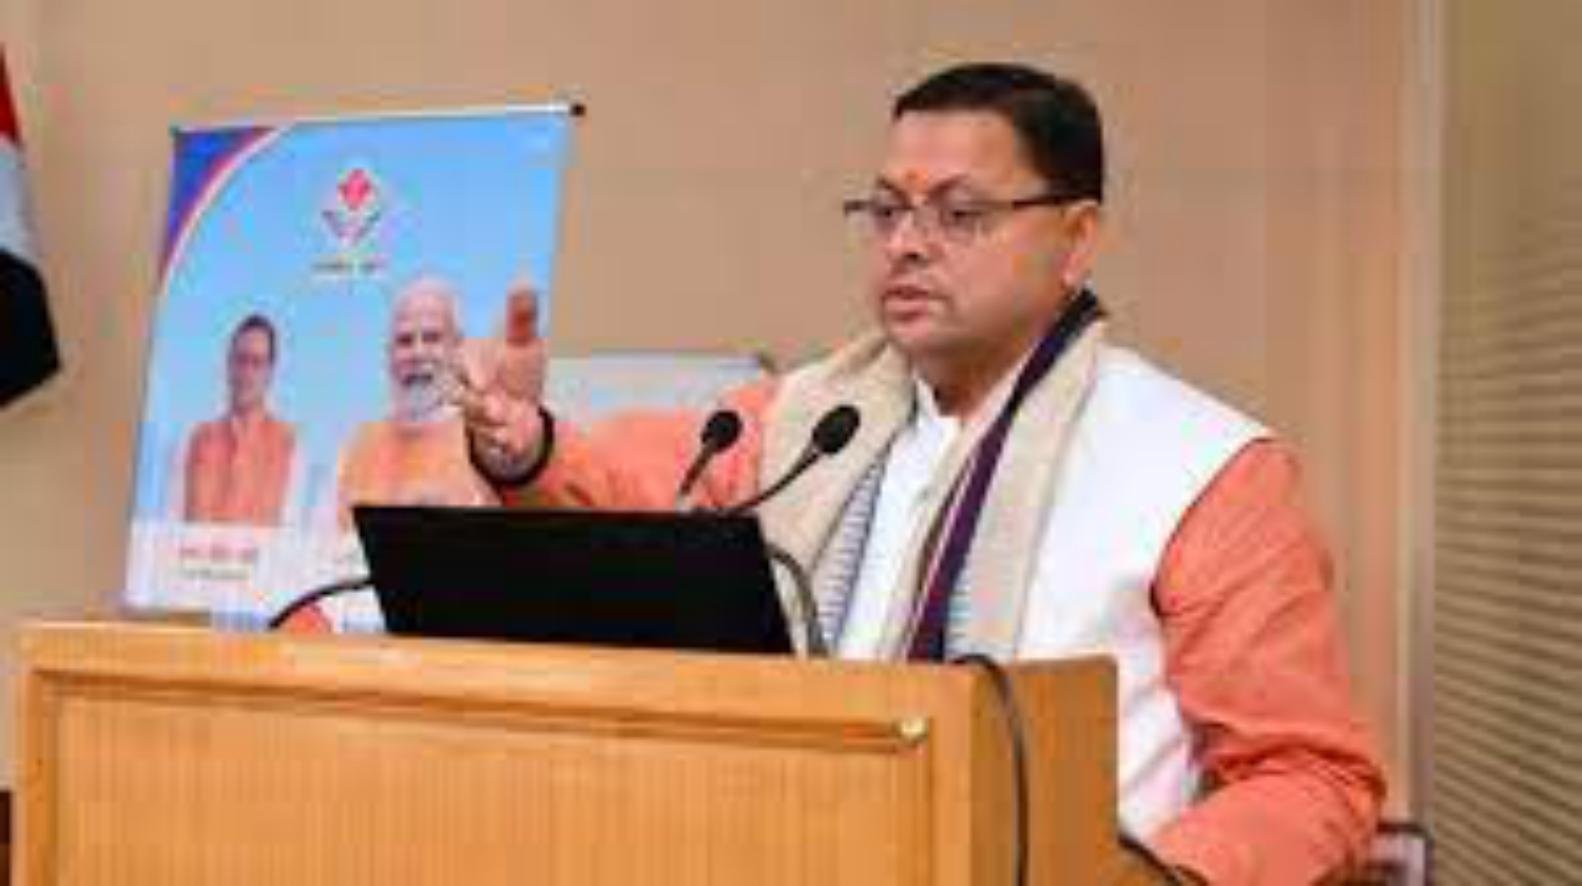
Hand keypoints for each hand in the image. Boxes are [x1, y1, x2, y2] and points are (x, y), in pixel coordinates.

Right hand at [456, 282, 548, 479]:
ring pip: (474, 421)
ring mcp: (475, 418)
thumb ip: (522, 316)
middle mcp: (465, 391)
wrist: (528, 416)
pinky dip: (503, 441)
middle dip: (477, 402)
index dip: (470, 371)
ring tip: (508, 418)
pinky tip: (513, 439)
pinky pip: (490, 444)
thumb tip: (524, 279)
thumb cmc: (518, 374)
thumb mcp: (524, 344)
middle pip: (459, 396)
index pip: (457, 364)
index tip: (484, 381)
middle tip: (497, 405)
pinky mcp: (489, 441)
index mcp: (467, 363)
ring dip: (492, 422)